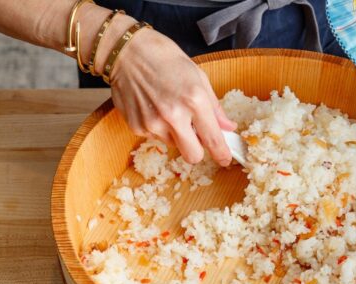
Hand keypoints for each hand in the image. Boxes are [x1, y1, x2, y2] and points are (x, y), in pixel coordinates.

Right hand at [109, 29, 235, 165]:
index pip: (213, 140)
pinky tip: (154, 108)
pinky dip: (159, 128)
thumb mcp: (199, 77)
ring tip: (169, 109)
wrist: (127, 52)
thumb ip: (215, 107)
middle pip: (192, 156)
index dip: (222, 154)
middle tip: (198, 137)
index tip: (225, 159)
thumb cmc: (166, 59)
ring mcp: (152, 123)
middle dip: (198, 150)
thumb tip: (228, 127)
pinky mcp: (136, 126)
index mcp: (194, 101)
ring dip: (177, 135)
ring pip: (174, 145)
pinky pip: (155, 137)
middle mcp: (173, 116)